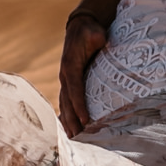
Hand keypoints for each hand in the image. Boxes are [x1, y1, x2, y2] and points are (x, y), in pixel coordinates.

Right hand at [59, 11, 109, 135]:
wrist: (80, 27)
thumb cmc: (89, 31)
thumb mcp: (93, 32)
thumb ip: (96, 37)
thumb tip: (100, 40)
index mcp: (70, 65)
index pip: (75, 89)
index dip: (79, 105)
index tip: (86, 120)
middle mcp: (65, 75)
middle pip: (67, 101)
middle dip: (72, 120)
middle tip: (78, 137)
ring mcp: (65, 80)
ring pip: (64, 104)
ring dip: (68, 120)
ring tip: (73, 138)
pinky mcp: (69, 82)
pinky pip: (66, 101)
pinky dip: (67, 114)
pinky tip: (70, 127)